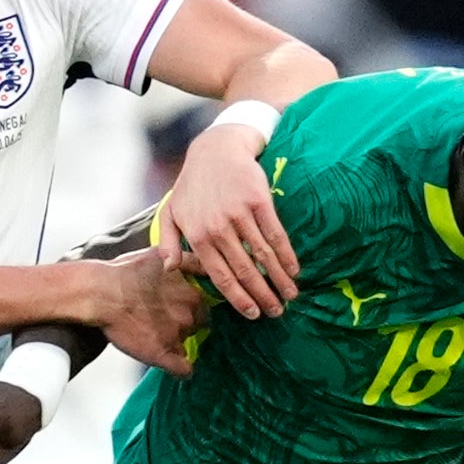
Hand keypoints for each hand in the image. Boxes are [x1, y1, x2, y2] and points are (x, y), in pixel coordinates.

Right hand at [97, 250, 205, 375]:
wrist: (101, 292)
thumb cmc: (123, 273)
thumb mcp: (161, 256)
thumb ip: (186, 262)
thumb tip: (201, 267)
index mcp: (193, 292)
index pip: (206, 306)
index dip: (194, 308)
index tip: (184, 309)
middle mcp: (190, 313)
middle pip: (200, 324)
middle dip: (188, 322)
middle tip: (166, 319)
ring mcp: (177, 334)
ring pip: (187, 343)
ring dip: (178, 341)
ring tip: (156, 334)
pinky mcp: (162, 353)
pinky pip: (184, 370)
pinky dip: (182, 370)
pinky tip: (175, 366)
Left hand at [157, 126, 295, 319]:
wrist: (216, 148)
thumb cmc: (193, 184)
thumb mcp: (172, 212)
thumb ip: (169, 242)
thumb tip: (171, 270)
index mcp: (199, 236)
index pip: (220, 276)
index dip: (238, 299)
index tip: (252, 314)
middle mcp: (218, 228)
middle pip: (244, 271)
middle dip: (263, 296)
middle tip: (276, 313)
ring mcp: (239, 214)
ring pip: (263, 256)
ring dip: (279, 279)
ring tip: (290, 296)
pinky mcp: (259, 200)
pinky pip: (275, 234)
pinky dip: (287, 254)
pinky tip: (295, 269)